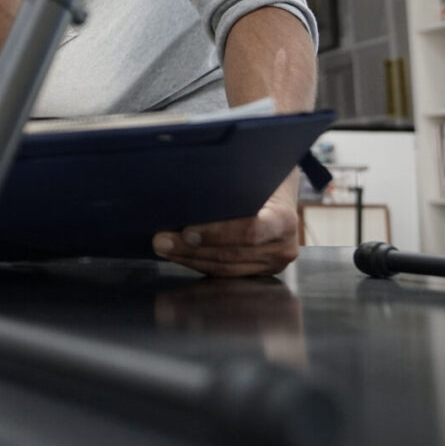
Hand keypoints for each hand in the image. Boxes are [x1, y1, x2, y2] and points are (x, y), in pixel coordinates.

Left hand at [151, 183, 299, 276]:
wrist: (280, 188)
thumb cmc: (260, 176)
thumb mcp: (250, 173)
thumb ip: (228, 185)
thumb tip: (184, 189)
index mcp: (284, 219)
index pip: (249, 230)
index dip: (216, 234)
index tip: (186, 231)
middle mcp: (283, 246)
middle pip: (231, 253)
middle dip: (190, 249)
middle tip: (160, 241)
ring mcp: (274, 263)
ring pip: (224, 268)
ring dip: (189, 259)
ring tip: (163, 248)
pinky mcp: (261, 271)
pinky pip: (226, 272)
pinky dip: (199, 263)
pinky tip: (179, 255)